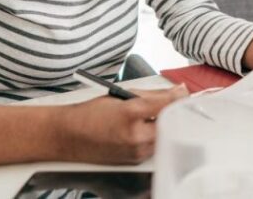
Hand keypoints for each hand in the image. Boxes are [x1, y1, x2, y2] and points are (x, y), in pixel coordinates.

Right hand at [57, 85, 187, 163]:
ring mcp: (136, 151)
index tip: (182, 92)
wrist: (69, 137)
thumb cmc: (91, 113)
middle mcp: (136, 135)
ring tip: (154, 114)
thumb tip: (177, 90)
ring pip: (164, 135)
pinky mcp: (135, 160)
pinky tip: (145, 127)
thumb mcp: (121, 95)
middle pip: (170, 122)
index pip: (166, 104)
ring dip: (164, 123)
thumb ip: (152, 94)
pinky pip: (155, 145)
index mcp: (131, 113)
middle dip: (173, 111)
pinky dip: (155, 135)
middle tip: (173, 102)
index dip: (178, 96)